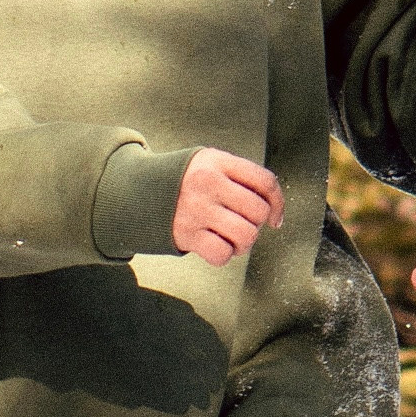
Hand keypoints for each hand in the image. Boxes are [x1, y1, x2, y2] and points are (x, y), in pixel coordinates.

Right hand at [172, 147, 284, 266]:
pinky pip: (222, 254)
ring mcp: (196, 209)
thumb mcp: (209, 163)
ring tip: (233, 238)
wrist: (137, 191)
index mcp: (217, 162)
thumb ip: (240, 176)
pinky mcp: (185, 233)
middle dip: (256, 223)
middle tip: (242, 223)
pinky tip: (216, 246)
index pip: (265, 181)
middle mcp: (207, 183)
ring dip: (244, 243)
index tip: (274, 217)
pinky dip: (224, 255)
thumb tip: (273, 207)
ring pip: (246, 235)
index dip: (278, 203)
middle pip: (258, 211)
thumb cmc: (185, 181)